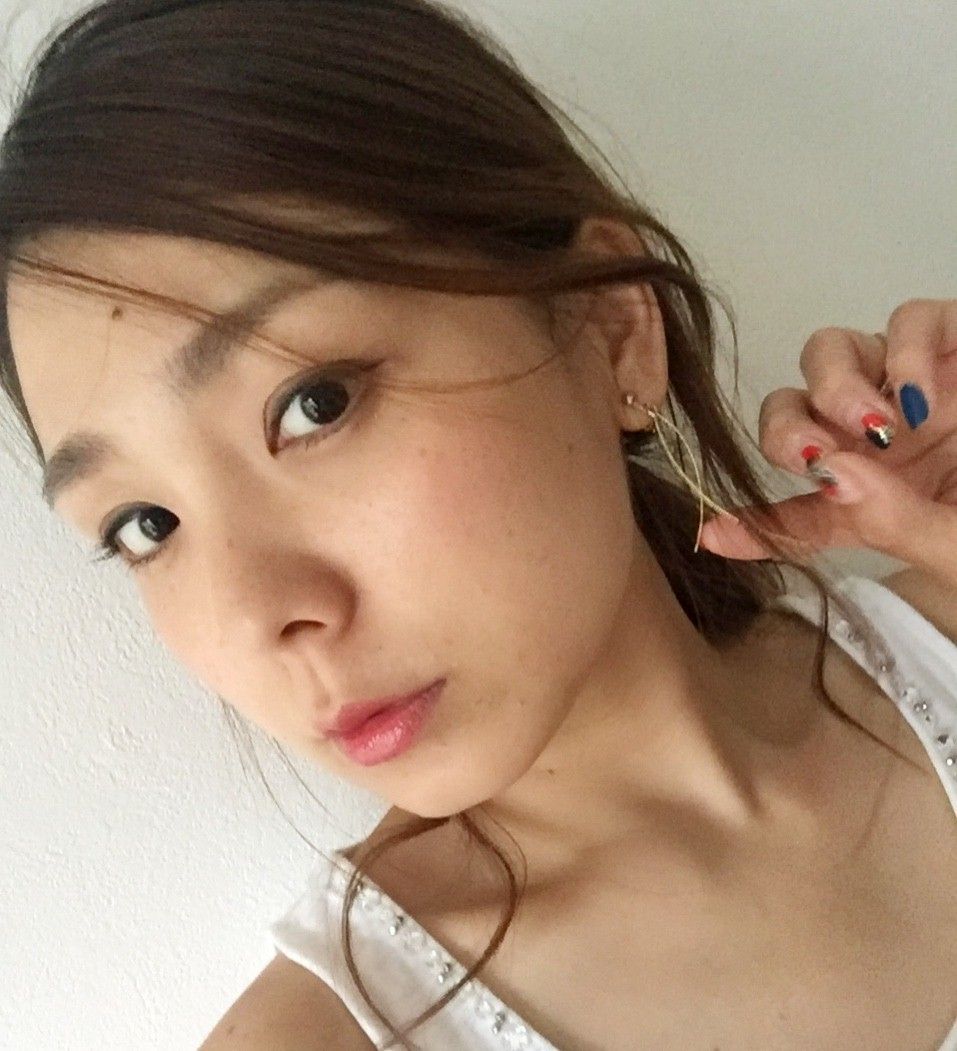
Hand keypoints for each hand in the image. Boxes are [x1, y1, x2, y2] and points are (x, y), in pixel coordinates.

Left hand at [698, 299, 956, 587]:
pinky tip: (921, 394)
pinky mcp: (956, 343)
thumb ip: (891, 520)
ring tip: (879, 425)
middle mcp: (881, 443)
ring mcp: (915, 389)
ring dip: (833, 385)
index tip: (712, 533)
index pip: (796, 511)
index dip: (751, 522)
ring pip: (827, 353)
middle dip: (786, 431)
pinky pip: (906, 317)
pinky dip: (901, 348)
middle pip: (790, 414)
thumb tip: (832, 477)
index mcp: (875, 500)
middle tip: (815, 458)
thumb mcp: (955, 548)